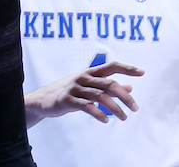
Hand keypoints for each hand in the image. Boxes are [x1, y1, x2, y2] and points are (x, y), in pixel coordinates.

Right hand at [25, 61, 142, 126]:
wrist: (45, 99)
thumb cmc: (71, 92)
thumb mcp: (89, 86)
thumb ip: (109, 87)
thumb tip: (130, 87)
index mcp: (90, 72)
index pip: (110, 66)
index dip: (126, 68)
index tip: (141, 72)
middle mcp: (83, 77)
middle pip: (108, 83)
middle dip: (124, 96)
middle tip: (135, 108)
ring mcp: (75, 88)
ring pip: (99, 95)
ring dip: (115, 107)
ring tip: (124, 118)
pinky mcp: (68, 100)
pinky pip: (86, 106)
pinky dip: (98, 112)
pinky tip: (106, 119)